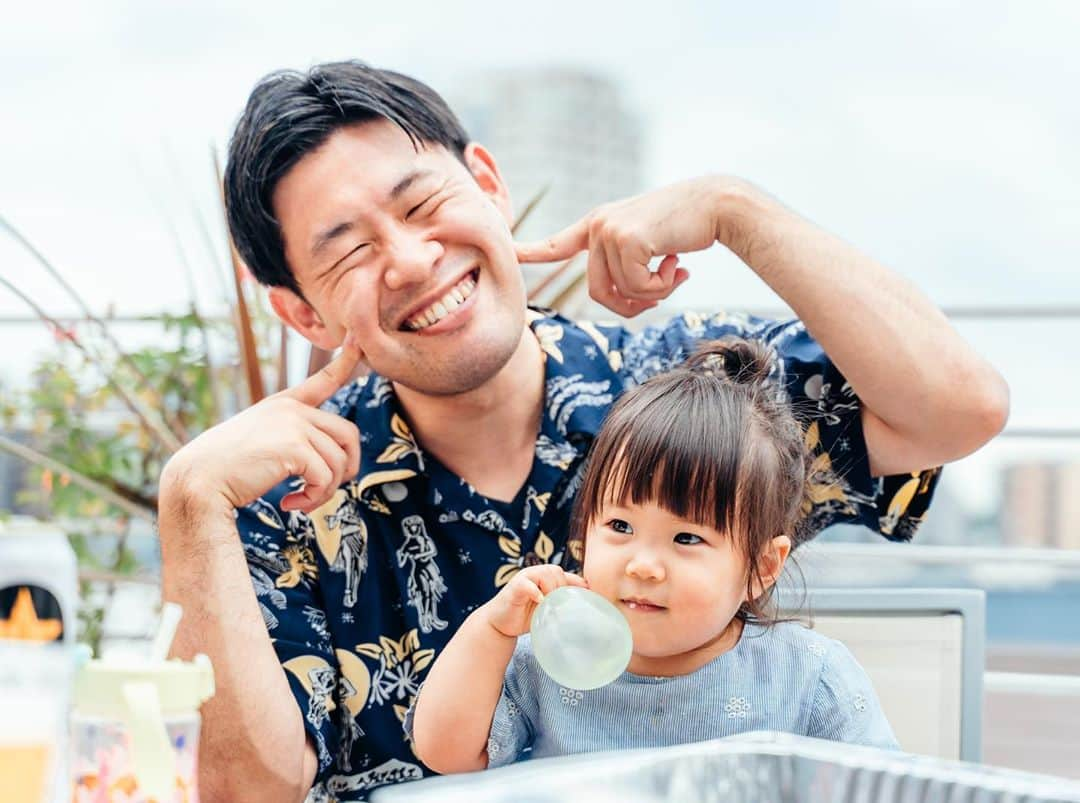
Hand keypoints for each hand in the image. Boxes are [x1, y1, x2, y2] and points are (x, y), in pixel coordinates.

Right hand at [160, 338, 362, 515]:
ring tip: (302, 501)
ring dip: (325, 491)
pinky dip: (314, 498)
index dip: (344, 362)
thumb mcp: (260, 441)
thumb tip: (331, 459)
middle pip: (348, 434)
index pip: (322, 380)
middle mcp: (292, 409)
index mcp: (283, 405)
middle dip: (346, 468)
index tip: (357, 343)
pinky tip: (290, 504)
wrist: (197, 480)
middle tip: (324, 489)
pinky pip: (325, 478)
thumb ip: (293, 440)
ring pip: (339, 461)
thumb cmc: (225, 469)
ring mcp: (294, 424)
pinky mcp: (294, 446)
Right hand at [483, 566, 587, 637]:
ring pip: (545, 574)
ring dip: (550, 589)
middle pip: (557, 571)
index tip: (587, 593)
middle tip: (558, 605)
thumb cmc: (524, 616)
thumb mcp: (547, 609)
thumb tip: (583, 604)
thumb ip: (560, 602)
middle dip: (561, 588)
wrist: (500, 624)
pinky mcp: (514, 586)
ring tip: (548, 604)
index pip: (565, 575)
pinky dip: (536, 592)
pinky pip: (528, 584)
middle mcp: (535, 573)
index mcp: (545, 577)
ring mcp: (524, 577)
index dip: (577, 583)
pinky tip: (539, 602)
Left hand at [514, 177, 728, 316]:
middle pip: (597, 291)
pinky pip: (638, 287)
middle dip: (630, 304)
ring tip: (675, 271)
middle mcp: (598, 225)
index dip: (533, 252)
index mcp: (599, 224)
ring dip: (653, 293)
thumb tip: (625, 301)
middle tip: (659, 296)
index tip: (509, 252)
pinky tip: (679, 265)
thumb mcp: (649, 246)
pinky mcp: (626, 239)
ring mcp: (609, 230)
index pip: (559, 243)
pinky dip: (662, 287)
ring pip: (620, 291)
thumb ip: (628, 268)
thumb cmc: (687, 228)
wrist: (716, 206)